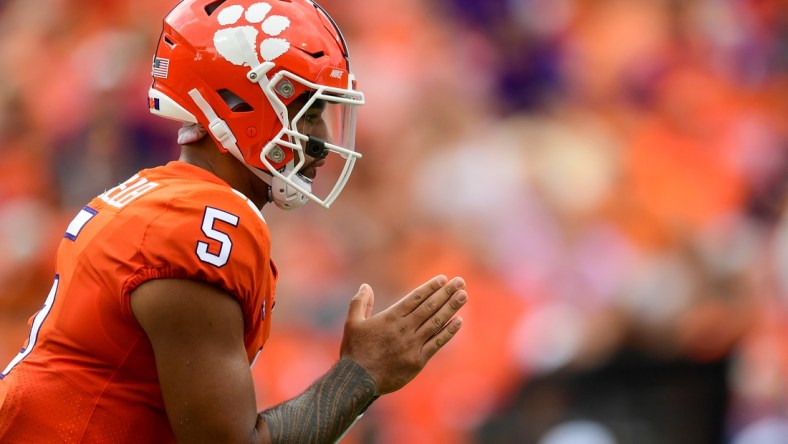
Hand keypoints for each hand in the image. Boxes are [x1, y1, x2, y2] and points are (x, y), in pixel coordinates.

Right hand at [339, 275, 467, 394]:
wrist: (357, 380)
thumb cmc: (354, 351)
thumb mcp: (352, 323)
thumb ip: (360, 303)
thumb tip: (366, 286)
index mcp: (390, 318)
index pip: (415, 298)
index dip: (430, 287)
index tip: (443, 279)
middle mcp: (404, 329)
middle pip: (429, 307)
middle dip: (446, 293)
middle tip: (460, 282)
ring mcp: (412, 345)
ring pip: (436, 322)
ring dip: (451, 308)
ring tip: (463, 296)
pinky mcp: (418, 360)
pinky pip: (437, 343)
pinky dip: (449, 332)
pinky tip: (459, 322)